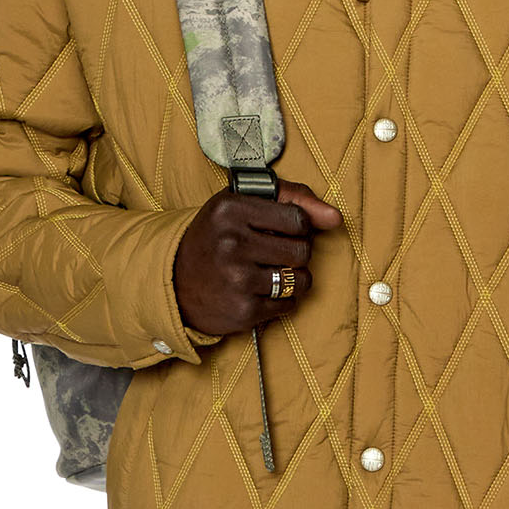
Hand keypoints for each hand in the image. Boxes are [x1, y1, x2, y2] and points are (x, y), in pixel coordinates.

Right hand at [173, 178, 341, 337]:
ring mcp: (237, 278)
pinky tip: (258, 292)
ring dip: (293, 278)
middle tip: (271, 254)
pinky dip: (281, 301)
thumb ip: (292, 198)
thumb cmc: (215, 238)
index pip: (298, 218)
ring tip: (267, 273)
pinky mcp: (244, 310)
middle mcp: (231, 242)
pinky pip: (289, 304)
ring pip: (301, 279)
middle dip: (296, 253)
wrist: (174, 282)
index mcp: (230, 209)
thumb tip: (334, 217)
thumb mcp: (241, 204)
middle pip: (303, 249)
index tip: (278, 230)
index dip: (296, 226)